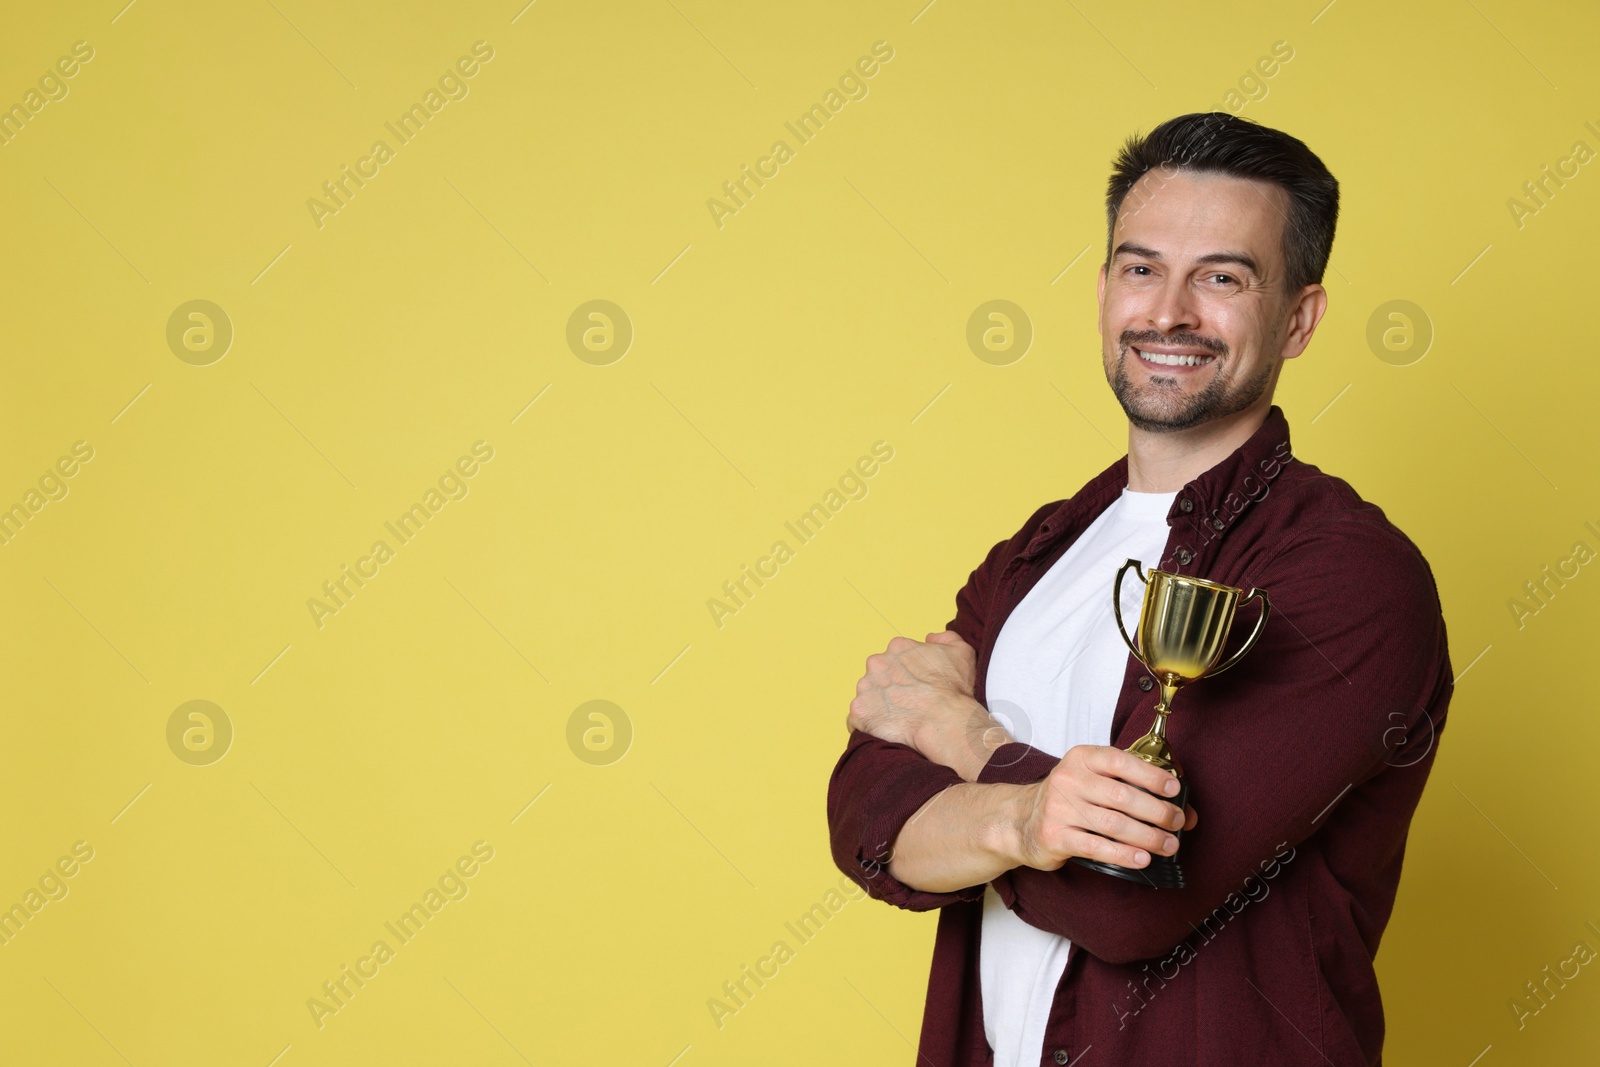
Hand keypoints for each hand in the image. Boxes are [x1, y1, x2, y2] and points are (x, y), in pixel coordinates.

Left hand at [848, 631, 1007, 780]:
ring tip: (899, 718)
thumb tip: (929, 637)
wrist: (944, 722)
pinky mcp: (858, 711)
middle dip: (889, 687)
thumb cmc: (954, 690)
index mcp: (897, 647)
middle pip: (878, 675)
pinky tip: (886, 729)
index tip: (917, 686)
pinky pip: (858, 718)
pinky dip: (868, 723)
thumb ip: (945, 638)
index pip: (895, 658)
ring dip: (878, 704)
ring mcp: (864, 687)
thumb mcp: (961, 653)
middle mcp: (876, 663)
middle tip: (908, 703)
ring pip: (868, 695)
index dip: (906, 674)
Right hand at [1007, 745, 1199, 871]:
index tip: (1174, 789)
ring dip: (1147, 837)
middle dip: (1156, 812)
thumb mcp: (1093, 782)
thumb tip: (1185, 812)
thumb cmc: (1068, 800)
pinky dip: (1124, 855)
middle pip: (1121, 796)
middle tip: (1176, 823)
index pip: (1120, 762)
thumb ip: (1134, 789)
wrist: (1021, 821)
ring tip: (1168, 845)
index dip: (1150, 775)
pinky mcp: (1055, 836)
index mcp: (1081, 759)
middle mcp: (1068, 780)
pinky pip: (1097, 847)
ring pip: (1113, 824)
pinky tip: (1142, 859)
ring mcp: (1059, 808)